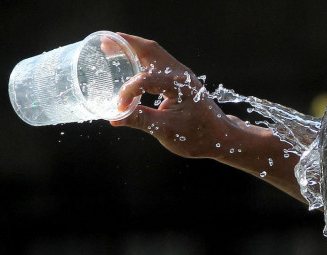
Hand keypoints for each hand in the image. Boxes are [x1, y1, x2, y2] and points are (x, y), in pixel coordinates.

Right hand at [110, 34, 235, 159]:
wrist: (221, 137)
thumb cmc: (198, 135)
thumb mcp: (166, 130)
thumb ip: (140, 120)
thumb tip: (115, 118)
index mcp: (179, 85)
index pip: (145, 80)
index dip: (128, 92)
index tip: (120, 108)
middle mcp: (181, 74)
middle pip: (150, 50)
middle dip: (126, 45)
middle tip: (105, 44)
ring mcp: (182, 75)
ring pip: (154, 53)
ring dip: (134, 49)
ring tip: (113, 48)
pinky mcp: (180, 80)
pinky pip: (159, 62)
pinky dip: (142, 58)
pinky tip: (131, 63)